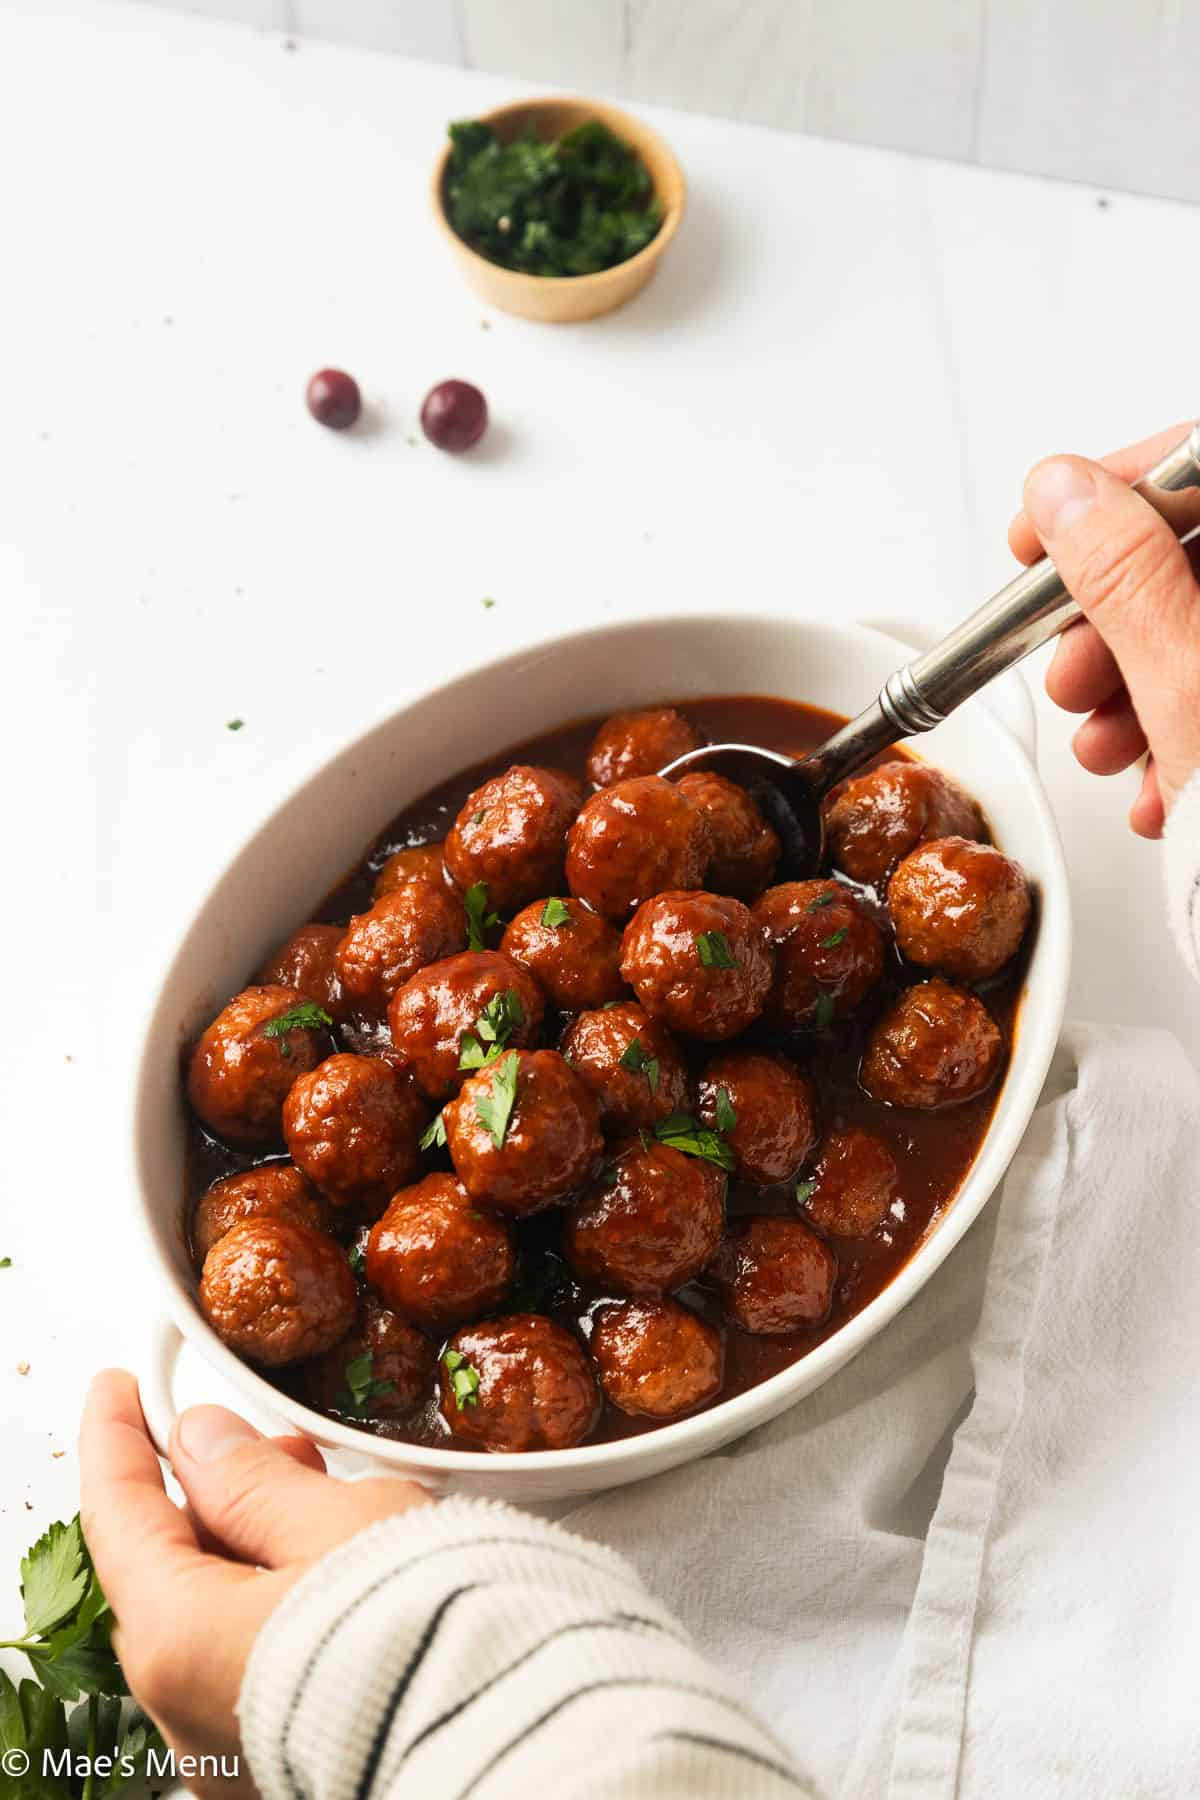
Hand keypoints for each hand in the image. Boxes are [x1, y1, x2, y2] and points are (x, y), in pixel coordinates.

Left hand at [79, 1370, 429, 1799]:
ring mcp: (234, 1753)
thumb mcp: (339, 1522)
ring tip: (315, 1486)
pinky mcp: (289, 1765)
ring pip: (214, 1618)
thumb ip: (256, 1481)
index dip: (113, 1437)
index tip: (116, 1386)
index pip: (117, 1514)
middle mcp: (186, 1714)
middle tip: (247, 1434)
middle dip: (205, 1489)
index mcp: (178, 1641)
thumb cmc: (428, 1633)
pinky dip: (276, 1599)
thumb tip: (202, 1444)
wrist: (512, 1741)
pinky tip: (331, 1565)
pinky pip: (256, 1664)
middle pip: (165, 1571)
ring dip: (249, 1541)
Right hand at [1009, 422, 1199, 837]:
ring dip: (1142, 686)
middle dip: (1119, 615)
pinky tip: (1167, 786)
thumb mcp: (1195, 694)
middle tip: (1072, 665)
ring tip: (1111, 746)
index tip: (1046, 530)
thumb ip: (1126, 579)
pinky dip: (1190, 731)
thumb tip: (1071, 497)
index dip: (1119, 486)